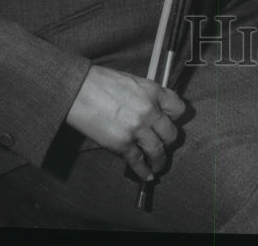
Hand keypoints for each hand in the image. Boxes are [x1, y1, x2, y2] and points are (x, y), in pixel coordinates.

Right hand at [65, 65, 186, 181]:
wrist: (79, 90)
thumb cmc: (101, 82)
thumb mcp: (132, 82)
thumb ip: (146, 96)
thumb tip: (152, 109)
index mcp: (153, 91)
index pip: (178, 107)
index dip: (177, 118)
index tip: (174, 123)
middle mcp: (150, 110)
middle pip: (171, 133)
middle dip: (169, 142)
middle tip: (165, 145)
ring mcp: (137, 128)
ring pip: (158, 151)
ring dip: (160, 161)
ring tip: (158, 166)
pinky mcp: (122, 144)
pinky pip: (138, 161)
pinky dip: (143, 171)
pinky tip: (147, 175)